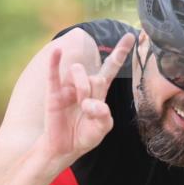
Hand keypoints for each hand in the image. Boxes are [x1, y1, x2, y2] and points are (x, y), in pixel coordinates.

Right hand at [40, 33, 134, 163]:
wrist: (64, 148)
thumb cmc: (84, 137)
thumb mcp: (102, 129)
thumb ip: (104, 116)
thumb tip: (92, 104)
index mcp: (98, 93)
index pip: (110, 68)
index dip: (119, 53)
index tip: (130, 36)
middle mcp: (84, 86)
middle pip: (95, 76)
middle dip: (94, 92)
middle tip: (88, 109)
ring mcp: (68, 88)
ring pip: (78, 72)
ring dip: (81, 88)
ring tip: (79, 104)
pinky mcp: (54, 94)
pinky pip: (54, 74)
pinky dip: (55, 62)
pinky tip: (57, 51)